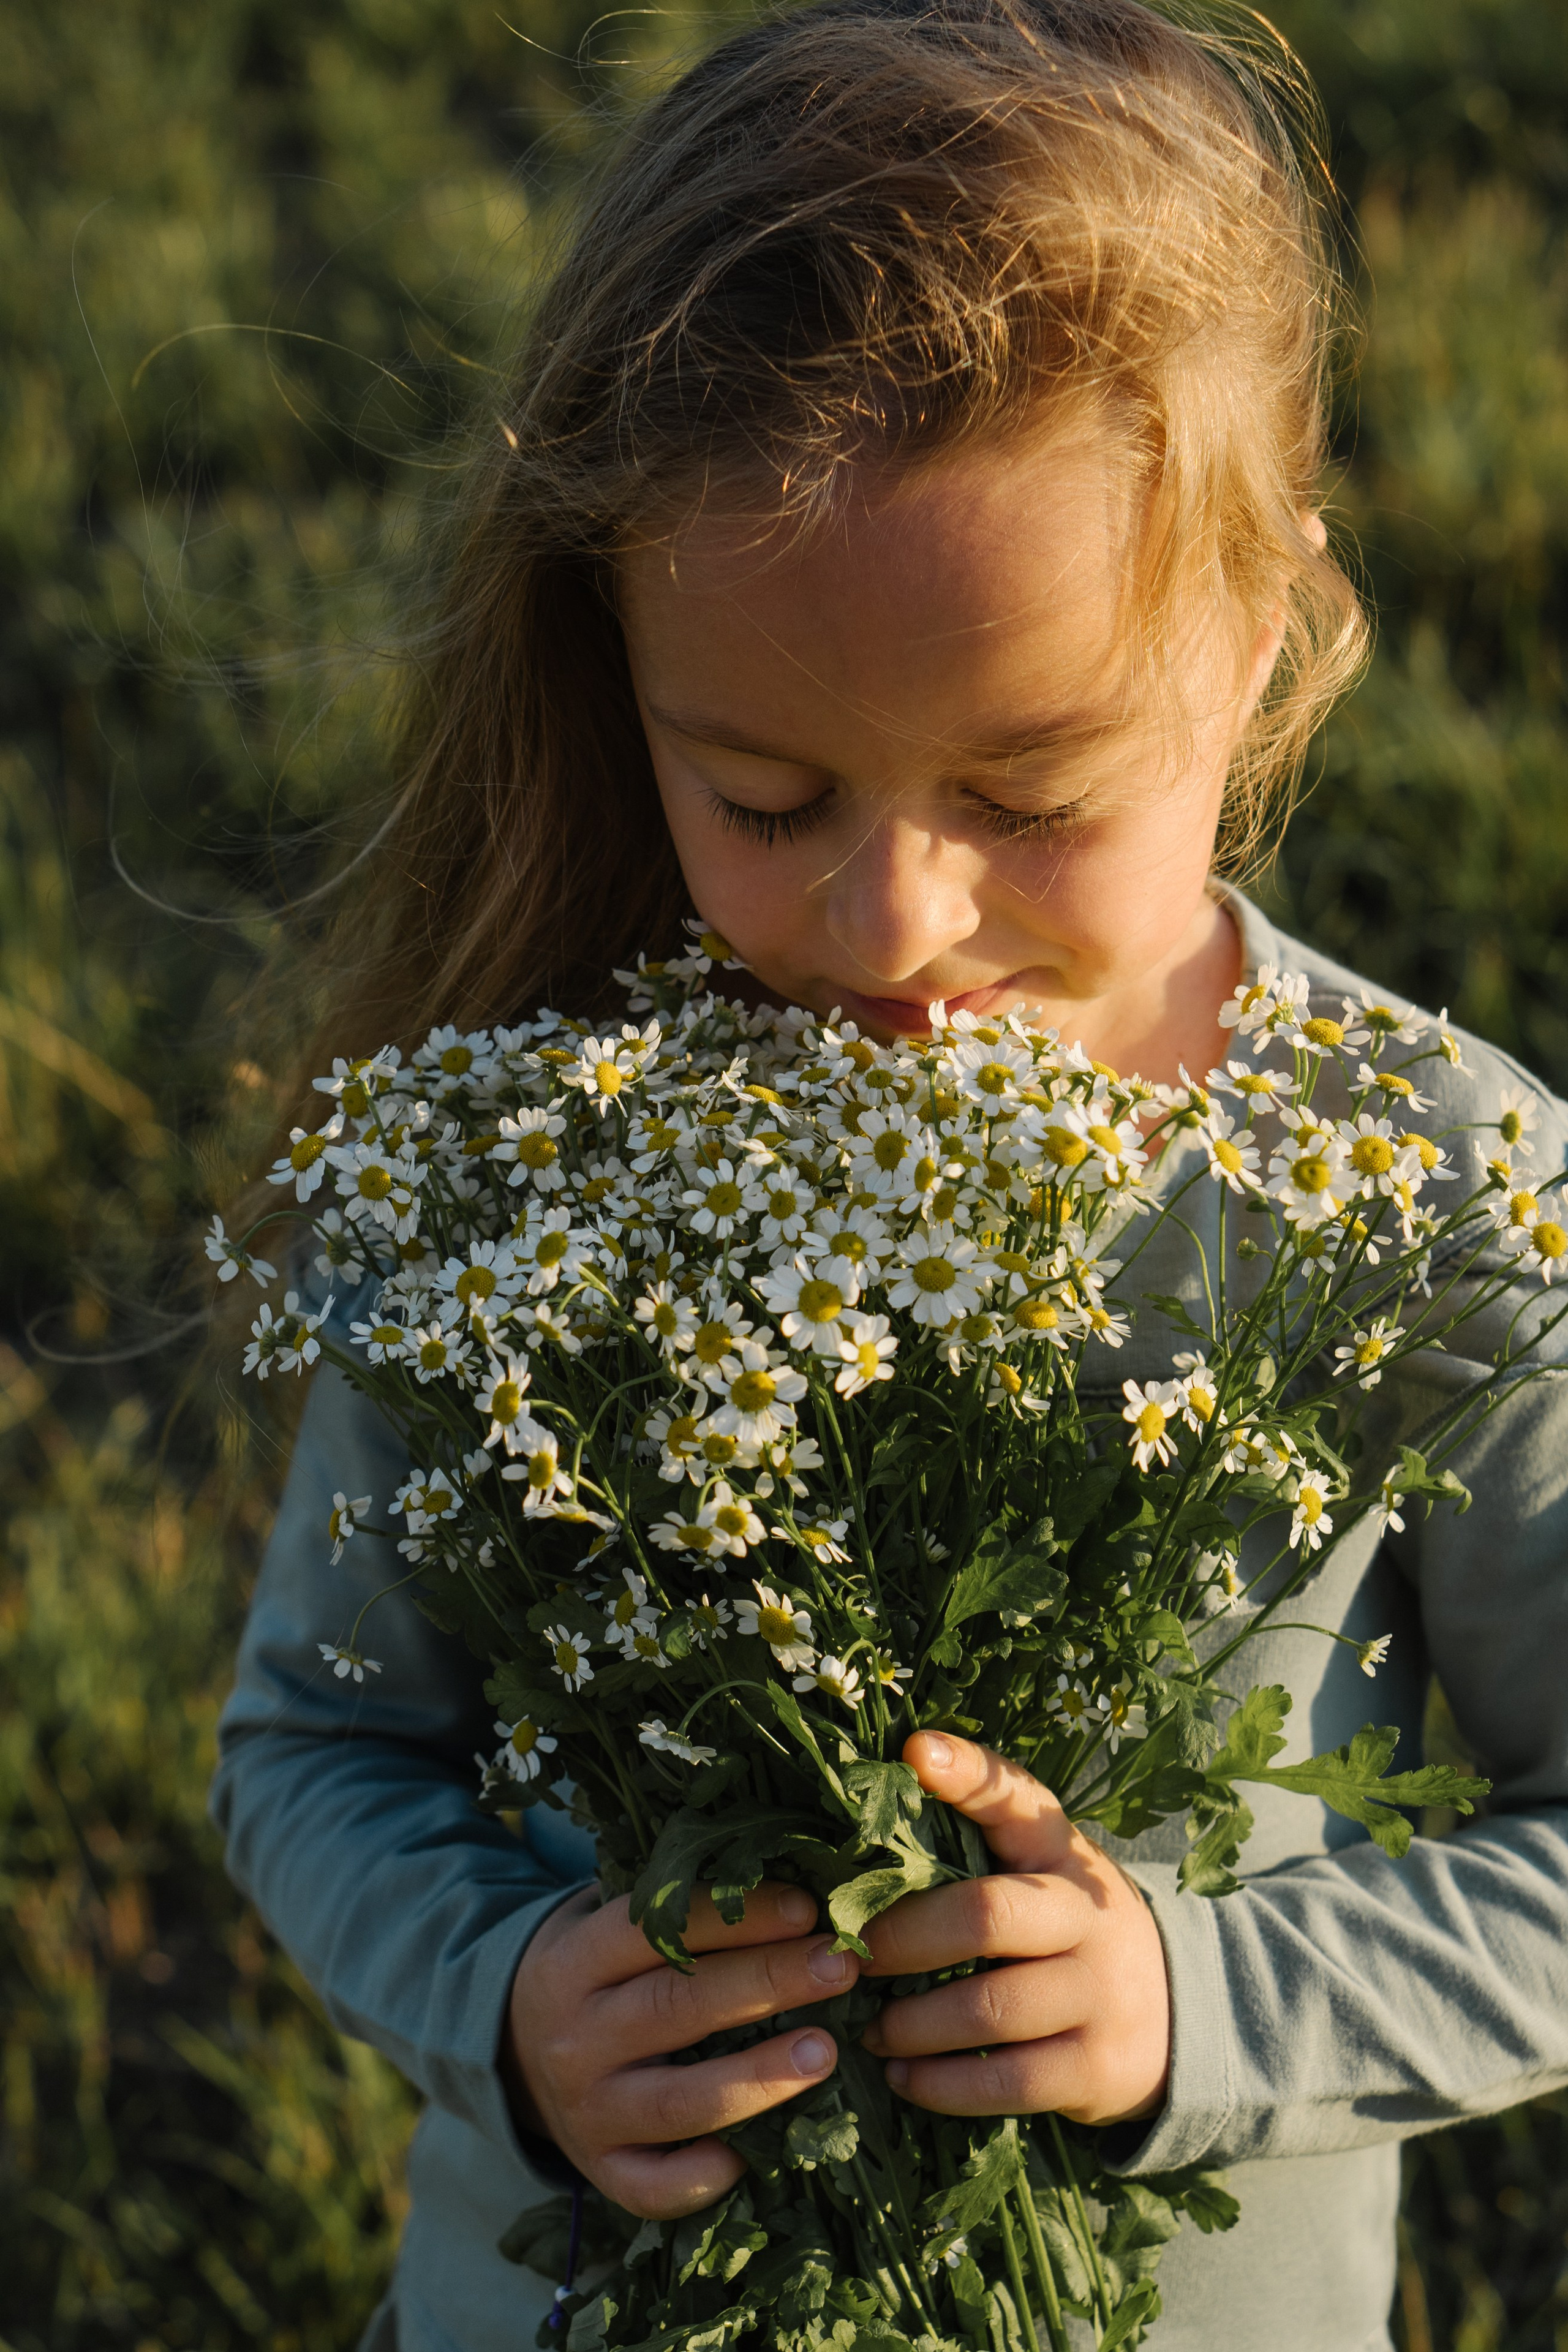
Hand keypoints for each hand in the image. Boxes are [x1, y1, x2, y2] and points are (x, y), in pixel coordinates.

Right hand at [504, 1880, 859, 2217]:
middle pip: (676, 2009)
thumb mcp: (604, 1924)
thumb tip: (784, 1887)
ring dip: (756, 2078)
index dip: (733, 1917)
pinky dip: (704, 2177)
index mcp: (573, 1962)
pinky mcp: (599, 2170)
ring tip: (826, 2051)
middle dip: (766, 1984)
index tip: (805, 1909)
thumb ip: (669, 1907)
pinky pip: (654, 2186)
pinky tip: (754, 2156)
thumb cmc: (594, 1972)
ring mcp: (585, 2112)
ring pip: (678, 2103)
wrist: (510, 2050)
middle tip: (839, 1967)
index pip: (655, 1931)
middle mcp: (575, 2038)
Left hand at [859, 1733, 1169, 2125]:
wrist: (1173, 2017)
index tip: (914, 1752)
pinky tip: (902, 2075)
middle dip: (902, 1938)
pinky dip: (939, 2084)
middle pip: (984, 1916)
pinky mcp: (1097, 2069)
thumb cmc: (1066, 1932)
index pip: (1019, 1799)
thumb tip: (863, 1829)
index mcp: (1063, 1853)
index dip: (968, 1773)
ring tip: (870, 2027)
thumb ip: (971, 1847)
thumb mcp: (1039, 1874)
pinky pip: (1003, 2082)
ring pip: (987, 2009)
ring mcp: (1099, 1995)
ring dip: (911, 2024)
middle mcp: (1088, 1915)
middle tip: (849, 1955)